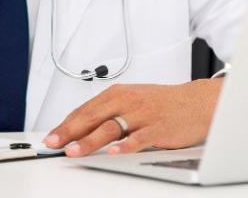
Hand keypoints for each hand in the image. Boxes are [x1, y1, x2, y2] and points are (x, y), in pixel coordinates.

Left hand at [43, 78, 222, 156]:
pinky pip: (139, 138)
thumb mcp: (130, 101)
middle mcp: (127, 102)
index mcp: (117, 94)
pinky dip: (125, 146)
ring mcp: (142, 115)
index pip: (84, 110)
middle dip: (69, 132)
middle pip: (92, 117)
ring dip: (90, 141)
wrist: (197, 102)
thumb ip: (107, 112)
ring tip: (75, 151)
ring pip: (111, 127)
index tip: (50, 138)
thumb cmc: (161, 103)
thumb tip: (79, 128)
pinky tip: (114, 153)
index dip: (64, 125)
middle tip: (54, 144)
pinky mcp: (158, 128)